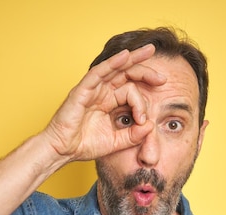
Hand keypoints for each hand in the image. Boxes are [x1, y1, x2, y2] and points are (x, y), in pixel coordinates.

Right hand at [44, 44, 166, 161]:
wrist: (62, 151)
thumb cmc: (84, 145)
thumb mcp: (116, 142)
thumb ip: (134, 135)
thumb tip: (151, 126)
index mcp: (109, 102)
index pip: (131, 91)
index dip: (142, 103)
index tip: (145, 120)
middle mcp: (101, 92)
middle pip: (127, 74)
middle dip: (146, 71)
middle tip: (163, 77)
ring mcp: (92, 89)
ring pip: (115, 68)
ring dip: (133, 59)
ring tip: (150, 51)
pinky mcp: (82, 90)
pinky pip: (98, 73)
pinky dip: (112, 64)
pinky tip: (125, 56)